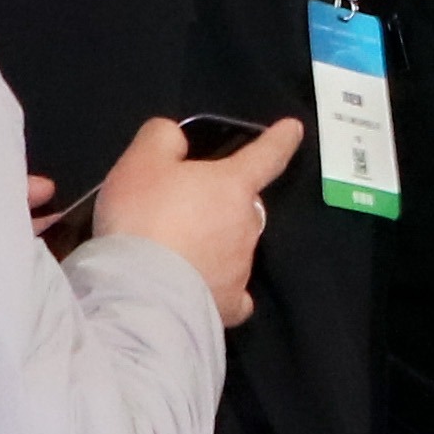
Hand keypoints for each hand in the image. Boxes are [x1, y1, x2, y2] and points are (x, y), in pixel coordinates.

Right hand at [88, 114, 296, 326]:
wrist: (140, 289)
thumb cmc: (144, 215)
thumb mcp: (142, 160)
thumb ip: (163, 138)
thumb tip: (177, 140)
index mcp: (233, 184)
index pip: (266, 155)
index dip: (280, 139)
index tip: (293, 129)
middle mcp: (247, 224)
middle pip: (244, 205)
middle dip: (222, 204)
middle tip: (182, 211)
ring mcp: (242, 268)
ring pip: (236, 247)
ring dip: (215, 245)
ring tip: (174, 254)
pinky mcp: (229, 304)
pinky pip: (233, 293)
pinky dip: (222, 288)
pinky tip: (203, 289)